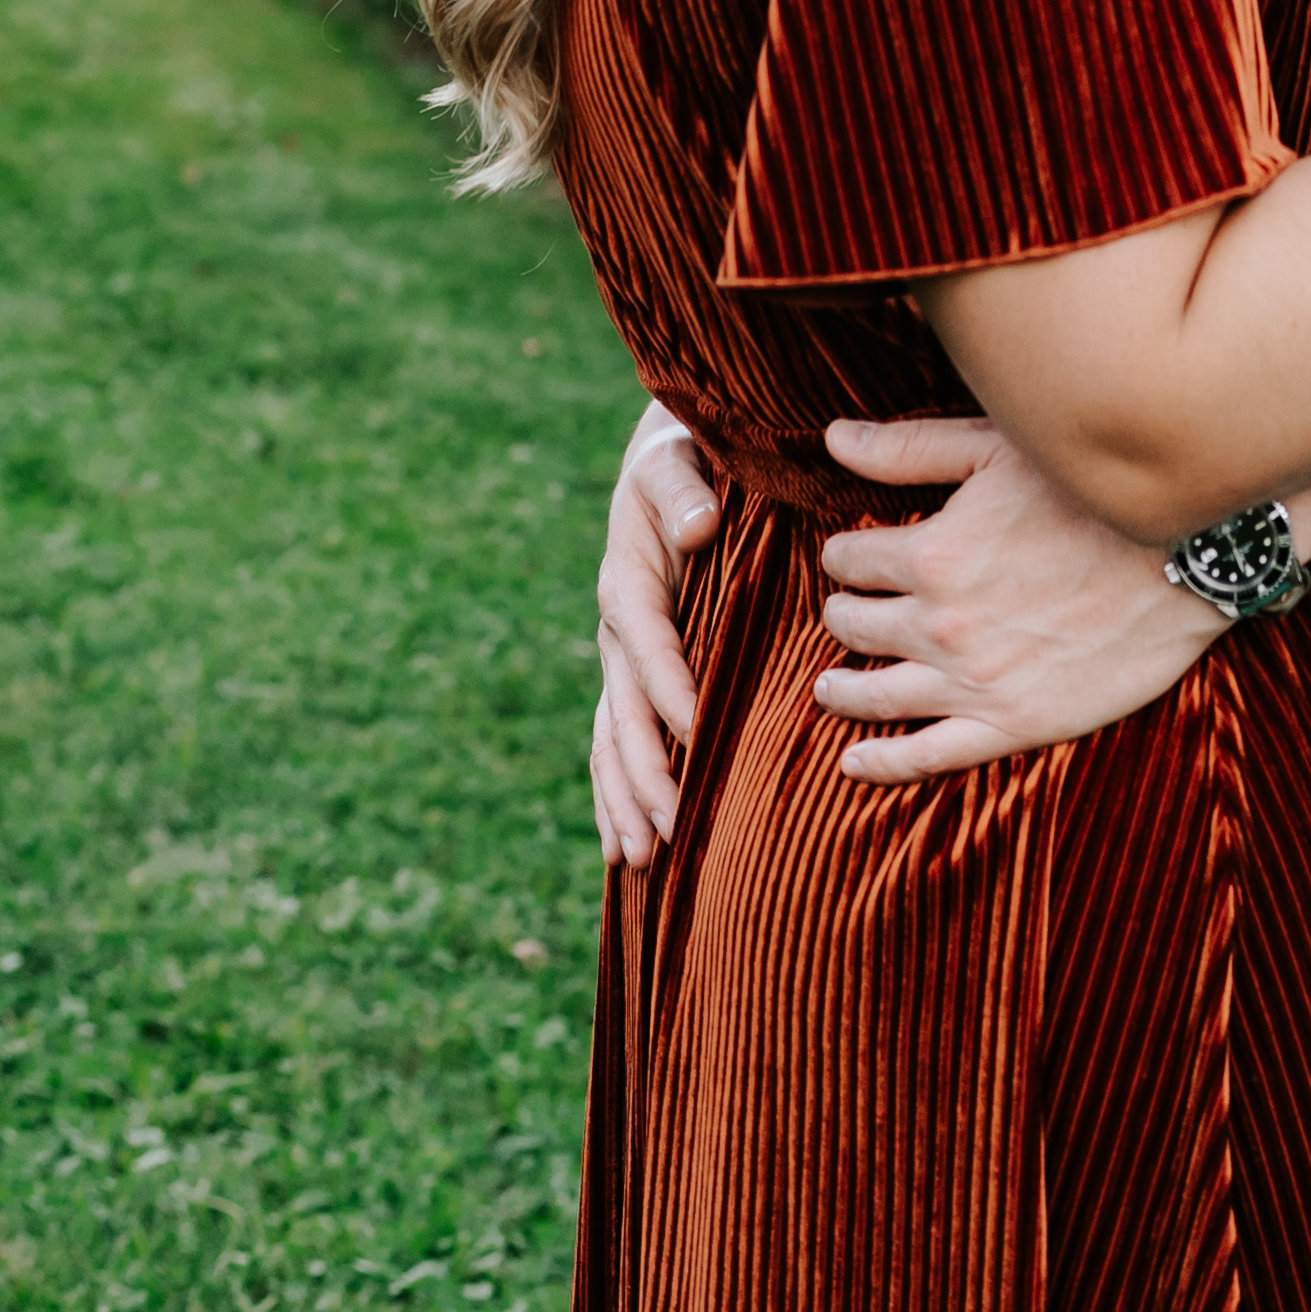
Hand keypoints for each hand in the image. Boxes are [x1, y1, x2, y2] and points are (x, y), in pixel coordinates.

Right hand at [593, 401, 718, 870]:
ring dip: (622, 799)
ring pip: (612, 739)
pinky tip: (620, 847)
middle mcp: (617, 627)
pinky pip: (617, 741)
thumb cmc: (684, 453)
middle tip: (666, 830)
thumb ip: (682, 488)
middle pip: (622, 709)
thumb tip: (698, 525)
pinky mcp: (632, 674)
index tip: (697, 729)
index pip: (647, 639)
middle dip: (643, 771)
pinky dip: (615, 794)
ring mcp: (620, 657)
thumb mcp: (676, 455)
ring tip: (635, 858)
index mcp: (629, 577)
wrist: (669, 456)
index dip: (669, 684)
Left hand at [811, 413, 1225, 785]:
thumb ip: (907, 449)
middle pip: (854, 624)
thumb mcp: (996, 450)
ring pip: (877, 693)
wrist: (1187, 554)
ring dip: (842, 688)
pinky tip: (855, 762)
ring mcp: (976, 681)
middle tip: (847, 609)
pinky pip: (928, 756)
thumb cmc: (1093, 490)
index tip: (854, 552)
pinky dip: (882, 763)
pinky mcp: (1015, 723)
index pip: (850, 559)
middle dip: (842, 612)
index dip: (845, 553)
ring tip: (827, 686)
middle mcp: (941, 624)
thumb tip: (831, 439)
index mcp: (932, 553)